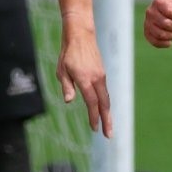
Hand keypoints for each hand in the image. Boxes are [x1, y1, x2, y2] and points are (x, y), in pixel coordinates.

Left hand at [55, 16, 112, 137]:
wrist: (81, 35)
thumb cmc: (68, 53)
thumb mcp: (62, 70)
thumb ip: (67, 86)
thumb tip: (69, 101)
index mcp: (86, 79)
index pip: (92, 103)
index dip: (94, 117)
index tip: (94, 129)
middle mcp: (97, 79)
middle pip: (104, 104)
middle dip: (107, 120)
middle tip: (109, 135)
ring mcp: (101, 76)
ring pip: (106, 98)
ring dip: (107, 113)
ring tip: (108, 126)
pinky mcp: (102, 74)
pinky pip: (104, 92)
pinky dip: (105, 103)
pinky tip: (103, 110)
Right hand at [143, 0, 171, 48]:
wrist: (167, 13)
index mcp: (158, 2)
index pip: (169, 11)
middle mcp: (150, 12)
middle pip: (166, 24)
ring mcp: (147, 24)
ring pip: (160, 35)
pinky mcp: (147, 34)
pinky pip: (156, 43)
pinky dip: (166, 43)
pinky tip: (170, 39)